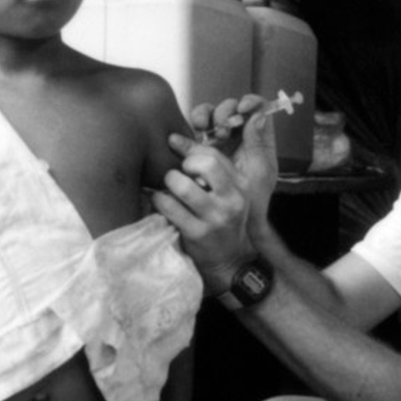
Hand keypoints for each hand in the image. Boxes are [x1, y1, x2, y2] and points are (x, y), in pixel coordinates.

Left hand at [154, 98, 276, 293]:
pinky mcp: (197, 233)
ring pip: (183, 186)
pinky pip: (169, 208)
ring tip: (168, 188)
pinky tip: (161, 203)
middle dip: (184, 164)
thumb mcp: (226, 194)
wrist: (230, 261)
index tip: (175, 147)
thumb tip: (173, 139)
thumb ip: (207, 167)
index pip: (214, 155)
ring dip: (169, 183)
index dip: (191, 148)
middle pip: (204, 164)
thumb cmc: (223, 221)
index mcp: (241, 186)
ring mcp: (215, 218)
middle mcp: (232, 200)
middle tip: (178, 173)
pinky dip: (160, 201)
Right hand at [189, 94, 277, 224]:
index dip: (250, 102)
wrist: (231, 227)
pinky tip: (186, 138)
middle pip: (230, 107)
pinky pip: (192, 134)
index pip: (257, 107)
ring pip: (209, 115)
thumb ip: (258, 145)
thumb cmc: (252, 202)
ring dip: (204, 115)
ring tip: (201, 127)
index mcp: (257, 138)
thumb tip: (259, 115)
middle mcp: (237, 135)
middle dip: (224, 112)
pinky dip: (189, 130)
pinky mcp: (198, 151)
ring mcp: (217, 142)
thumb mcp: (259, 175)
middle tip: (222, 129)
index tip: (243, 108)